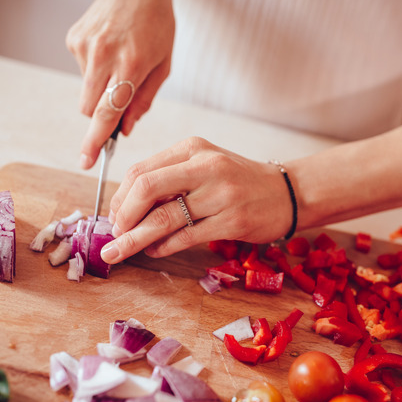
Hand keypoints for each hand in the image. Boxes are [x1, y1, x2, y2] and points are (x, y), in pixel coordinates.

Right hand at [66, 0, 174, 168]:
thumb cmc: (156, 24)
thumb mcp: (164, 64)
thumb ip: (144, 100)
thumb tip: (124, 129)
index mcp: (131, 64)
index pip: (108, 112)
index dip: (96, 140)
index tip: (86, 161)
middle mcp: (104, 55)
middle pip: (90, 109)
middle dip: (102, 116)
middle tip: (118, 106)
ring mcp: (85, 47)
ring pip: (86, 93)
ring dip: (101, 89)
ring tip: (119, 63)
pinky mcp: (74, 40)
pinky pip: (82, 72)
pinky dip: (95, 70)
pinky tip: (109, 50)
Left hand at [100, 137, 294, 263]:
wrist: (287, 192)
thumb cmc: (239, 181)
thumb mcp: (204, 166)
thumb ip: (170, 179)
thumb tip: (126, 208)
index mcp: (192, 149)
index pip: (141, 171)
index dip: (120, 198)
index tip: (113, 217)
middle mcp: (205, 167)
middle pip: (146, 189)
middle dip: (122, 217)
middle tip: (113, 236)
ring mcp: (220, 195)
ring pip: (163, 218)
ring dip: (135, 239)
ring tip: (119, 252)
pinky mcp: (232, 221)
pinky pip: (186, 237)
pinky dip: (163, 247)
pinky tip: (154, 251)